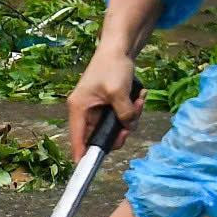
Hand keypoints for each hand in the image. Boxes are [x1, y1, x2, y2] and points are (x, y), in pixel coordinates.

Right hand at [66, 46, 145, 160]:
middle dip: (119, 131)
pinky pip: (121, 116)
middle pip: (100, 135)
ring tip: (138, 100)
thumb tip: (128, 127)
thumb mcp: (118, 92)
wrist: (119, 48)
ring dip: (130, 117)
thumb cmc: (112, 66)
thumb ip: (123, 114)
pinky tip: (139, 96)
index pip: (77, 138)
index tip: (85, 168)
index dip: (81, 154)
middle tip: (130, 125)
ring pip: (114, 126)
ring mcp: (97, 108)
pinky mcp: (108, 104)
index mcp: (79, 108)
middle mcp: (85, 110)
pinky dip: (132, 109)